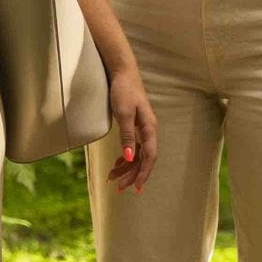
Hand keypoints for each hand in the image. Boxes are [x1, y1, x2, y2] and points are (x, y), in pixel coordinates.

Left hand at [104, 67, 158, 192]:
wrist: (122, 73)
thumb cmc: (124, 90)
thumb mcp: (124, 113)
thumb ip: (127, 136)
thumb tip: (128, 158)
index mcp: (150, 128)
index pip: (149, 156)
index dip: (143, 173)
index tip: (136, 188)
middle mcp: (149, 130)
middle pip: (143, 158)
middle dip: (132, 174)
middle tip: (117, 188)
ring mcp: (142, 128)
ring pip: (137, 154)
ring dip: (126, 168)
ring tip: (112, 178)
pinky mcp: (135, 126)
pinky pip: (133, 148)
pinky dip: (125, 158)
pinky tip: (117, 164)